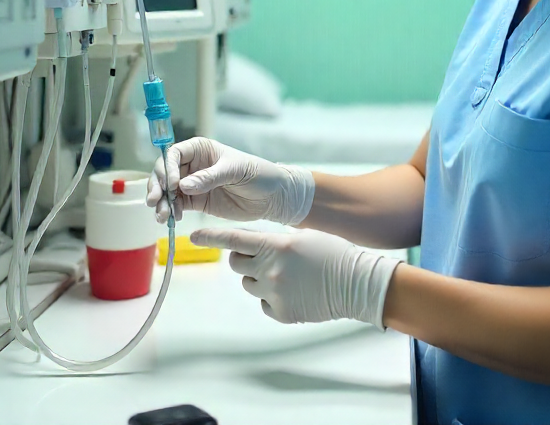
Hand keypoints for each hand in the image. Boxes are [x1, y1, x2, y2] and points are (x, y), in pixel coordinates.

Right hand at [145, 137, 314, 226]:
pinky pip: (176, 206)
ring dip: (160, 203)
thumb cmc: (258, 174)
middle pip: (165, 173)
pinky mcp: (196, 202)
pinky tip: (171, 220)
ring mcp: (192, 184)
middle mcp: (192, 165)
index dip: (168, 168)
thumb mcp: (236, 171)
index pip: (174, 154)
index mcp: (201, 149)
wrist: (273, 197)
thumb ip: (210, 177)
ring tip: (161, 217)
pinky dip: (170, 212)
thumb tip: (184, 185)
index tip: (172, 184)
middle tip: (154, 202)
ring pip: (167, 191)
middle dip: (157, 187)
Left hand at [191, 227, 400, 328]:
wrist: (356, 283)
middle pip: (237, 264)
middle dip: (243, 259)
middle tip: (263, 257)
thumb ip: (275, 240)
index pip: (234, 239)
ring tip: (288, 276)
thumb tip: (255, 246)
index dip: (211, 237)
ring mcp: (275, 293)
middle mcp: (270, 270)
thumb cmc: (333, 254)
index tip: (193, 235)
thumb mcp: (303, 236)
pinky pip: (264, 304)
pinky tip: (295, 292)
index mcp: (276, 245)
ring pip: (249, 284)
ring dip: (260, 279)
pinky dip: (274, 298)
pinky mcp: (281, 313)